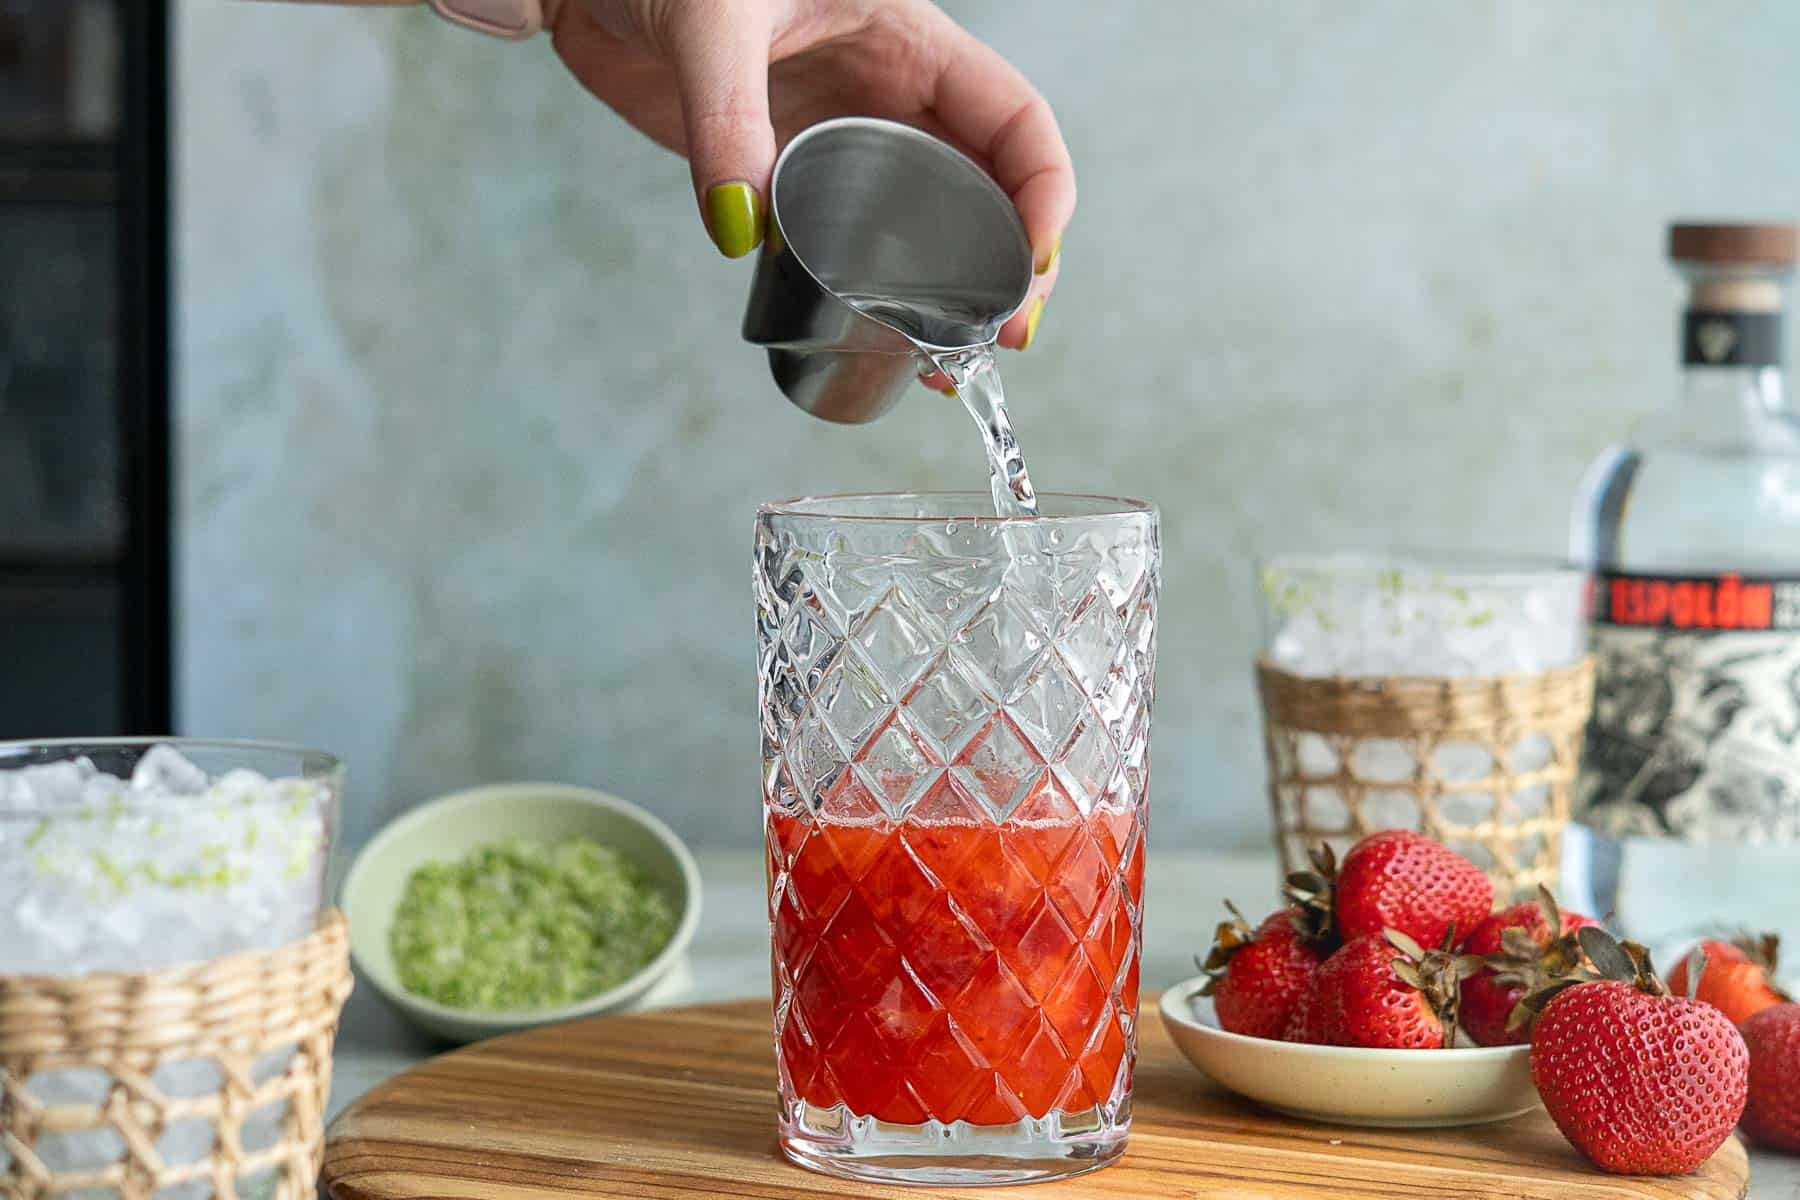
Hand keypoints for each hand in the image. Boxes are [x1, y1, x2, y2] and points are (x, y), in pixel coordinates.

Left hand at [548, 0, 1072, 349]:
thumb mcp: (707, 23)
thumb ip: (725, 120)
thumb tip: (741, 230)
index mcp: (908, 41)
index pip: (1013, 118)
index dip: (1042, 188)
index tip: (1031, 259)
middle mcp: (893, 98)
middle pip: (991, 188)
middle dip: (1011, 264)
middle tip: (1005, 337)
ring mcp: (848, 143)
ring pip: (935, 226)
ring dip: (955, 295)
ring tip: (953, 360)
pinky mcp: (795, 179)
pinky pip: (857, 244)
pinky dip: (879, 297)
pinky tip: (887, 346)